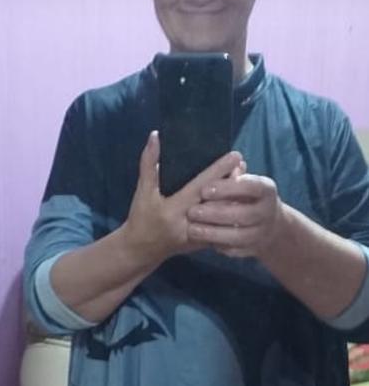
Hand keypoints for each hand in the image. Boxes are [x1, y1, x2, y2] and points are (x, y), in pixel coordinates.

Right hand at [124, 131, 245, 265]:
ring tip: (245, 180)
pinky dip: (231, 215)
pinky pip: (221, 229)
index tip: (234, 156)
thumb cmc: (140, 218)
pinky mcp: (202, 243)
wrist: (140, 251)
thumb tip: (155, 135)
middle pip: (217, 202)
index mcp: (174, 209)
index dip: (218, 171)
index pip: (201, 187)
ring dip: (235, 198)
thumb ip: (149, 164)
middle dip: (233, 183)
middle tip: (243, 166)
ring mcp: (197, 236)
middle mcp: (189, 223)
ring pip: (222, 217)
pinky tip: (241, 201)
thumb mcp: (142, 192)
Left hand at [186, 168, 284, 258]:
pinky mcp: (254, 249)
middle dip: (216, 213)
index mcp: (266, 189)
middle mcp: (268, 211)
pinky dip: (220, 246)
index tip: (204, 190)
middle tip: (192, 212)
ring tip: (192, 230)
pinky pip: (236, 250)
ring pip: (239, 236)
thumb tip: (228, 159)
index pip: (250, 187)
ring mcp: (263, 232)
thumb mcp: (244, 181)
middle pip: (244, 214)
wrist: (270, 224)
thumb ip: (232, 174)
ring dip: (214, 233)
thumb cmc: (247, 196)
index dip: (227, 188)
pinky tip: (204, 241)